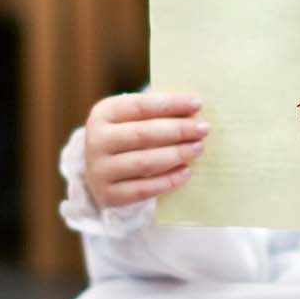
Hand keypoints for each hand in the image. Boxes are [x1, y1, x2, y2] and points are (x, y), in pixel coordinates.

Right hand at [84, 90, 208, 209]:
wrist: (100, 170)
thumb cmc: (127, 136)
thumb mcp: (132, 119)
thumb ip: (157, 113)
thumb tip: (194, 111)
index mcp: (103, 113)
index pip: (140, 106)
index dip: (171, 104)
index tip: (197, 103)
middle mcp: (96, 140)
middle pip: (143, 134)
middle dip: (178, 130)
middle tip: (203, 129)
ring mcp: (100, 170)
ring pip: (145, 162)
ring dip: (176, 154)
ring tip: (198, 147)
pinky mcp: (109, 195)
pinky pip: (144, 189)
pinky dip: (168, 180)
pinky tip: (186, 171)